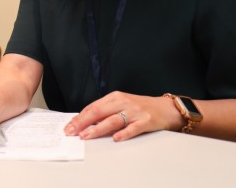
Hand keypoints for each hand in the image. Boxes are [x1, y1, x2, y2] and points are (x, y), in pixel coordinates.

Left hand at [64, 91, 183, 141]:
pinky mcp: (146, 121)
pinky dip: (124, 133)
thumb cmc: (140, 107)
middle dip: (83, 122)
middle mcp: (123, 102)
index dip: (79, 117)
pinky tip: (116, 138)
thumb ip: (105, 111)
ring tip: (86, 135)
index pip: (93, 107)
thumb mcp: (120, 104)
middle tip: (72, 132)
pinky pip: (134, 128)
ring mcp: (135, 111)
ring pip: (113, 120)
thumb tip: (85, 122)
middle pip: (99, 112)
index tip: (69, 126)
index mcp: (114, 97)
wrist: (166, 108)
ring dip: (98, 128)